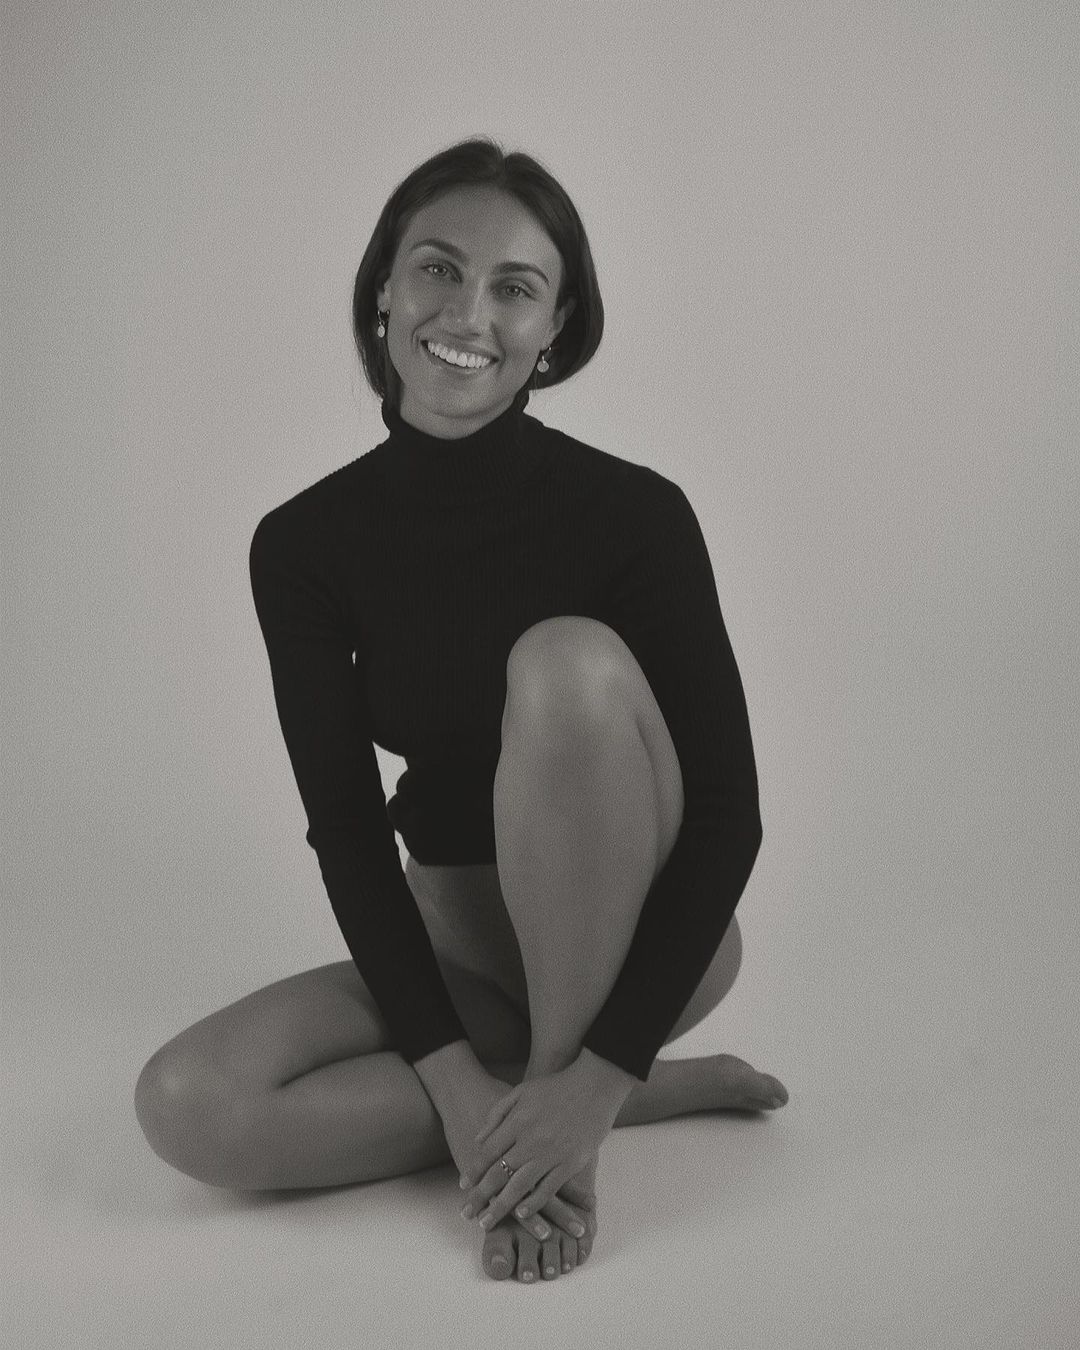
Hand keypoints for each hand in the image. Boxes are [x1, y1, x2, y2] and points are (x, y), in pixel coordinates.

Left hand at [441, 1066, 593, 1242]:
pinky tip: (521, 1214)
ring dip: (501, 1207)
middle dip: (480, 1196)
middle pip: (499, 1173)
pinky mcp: (570, 1163)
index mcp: (517, 1121)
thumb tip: (479, 1139)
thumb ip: (498, 1114)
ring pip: (520, 1186)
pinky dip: (534, 1203)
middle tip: (466, 1213)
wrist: (594, 1085)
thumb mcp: (521, 1091)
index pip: (488, 1152)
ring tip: (486, 1223)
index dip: (473, 1171)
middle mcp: (531, 1140)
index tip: (462, 1187)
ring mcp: (551, 1153)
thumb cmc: (556, 1087)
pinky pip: (548, 1188)